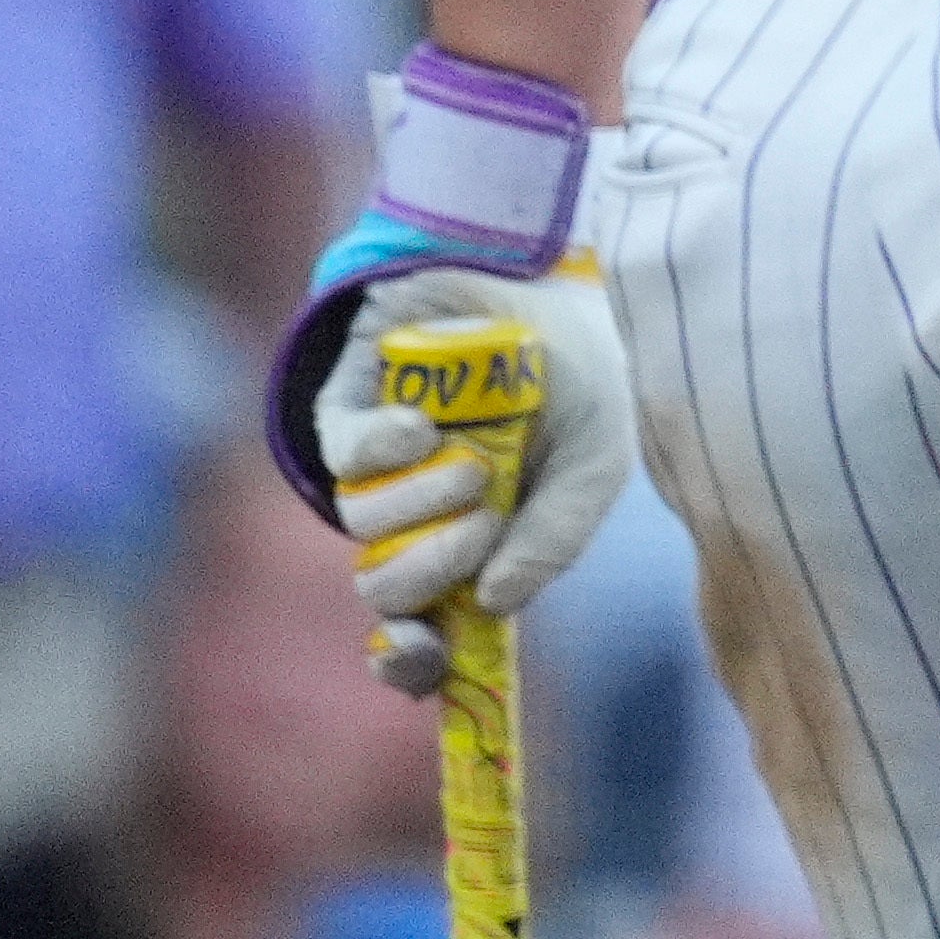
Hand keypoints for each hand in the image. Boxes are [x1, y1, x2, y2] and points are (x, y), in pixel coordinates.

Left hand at [290, 257, 639, 688]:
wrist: (552, 277)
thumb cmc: (584, 374)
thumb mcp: (597, 460)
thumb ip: (557, 536)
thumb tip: (494, 603)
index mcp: (479, 546)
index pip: (429, 632)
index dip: (414, 661)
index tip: (421, 651)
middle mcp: (421, 517)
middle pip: (388, 589)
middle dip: (432, 569)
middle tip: (483, 522)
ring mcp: (383, 466)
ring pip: (363, 526)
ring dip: (419, 504)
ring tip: (470, 461)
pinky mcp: (351, 409)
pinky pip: (342, 457)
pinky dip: (383, 450)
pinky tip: (422, 427)